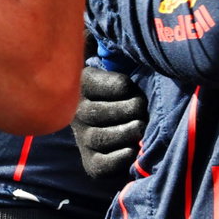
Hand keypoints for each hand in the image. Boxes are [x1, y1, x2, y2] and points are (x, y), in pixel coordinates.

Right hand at [70, 65, 147, 180]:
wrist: (123, 117)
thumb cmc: (130, 88)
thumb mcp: (125, 67)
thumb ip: (125, 60)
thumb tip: (135, 54)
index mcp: (83, 85)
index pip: (93, 83)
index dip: (118, 86)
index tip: (130, 87)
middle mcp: (76, 114)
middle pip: (97, 113)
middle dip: (127, 110)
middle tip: (142, 109)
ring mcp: (83, 139)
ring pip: (99, 138)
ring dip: (125, 132)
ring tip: (140, 126)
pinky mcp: (91, 162)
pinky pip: (101, 164)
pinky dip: (119, 158)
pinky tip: (132, 149)